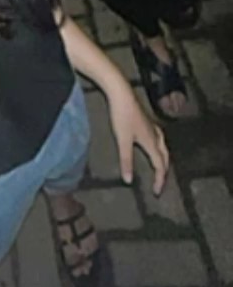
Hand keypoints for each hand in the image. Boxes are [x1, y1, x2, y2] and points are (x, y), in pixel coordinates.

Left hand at [106, 80, 168, 194]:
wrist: (121, 93)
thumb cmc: (122, 116)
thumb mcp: (122, 141)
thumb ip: (126, 161)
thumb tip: (128, 181)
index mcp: (152, 142)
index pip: (160, 166)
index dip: (159, 180)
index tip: (156, 193)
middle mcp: (156, 135)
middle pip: (165, 157)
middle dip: (164, 172)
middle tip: (159, 183)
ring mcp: (153, 126)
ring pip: (164, 147)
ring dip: (163, 160)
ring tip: (160, 167)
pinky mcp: (148, 120)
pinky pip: (159, 139)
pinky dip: (159, 148)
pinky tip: (153, 144)